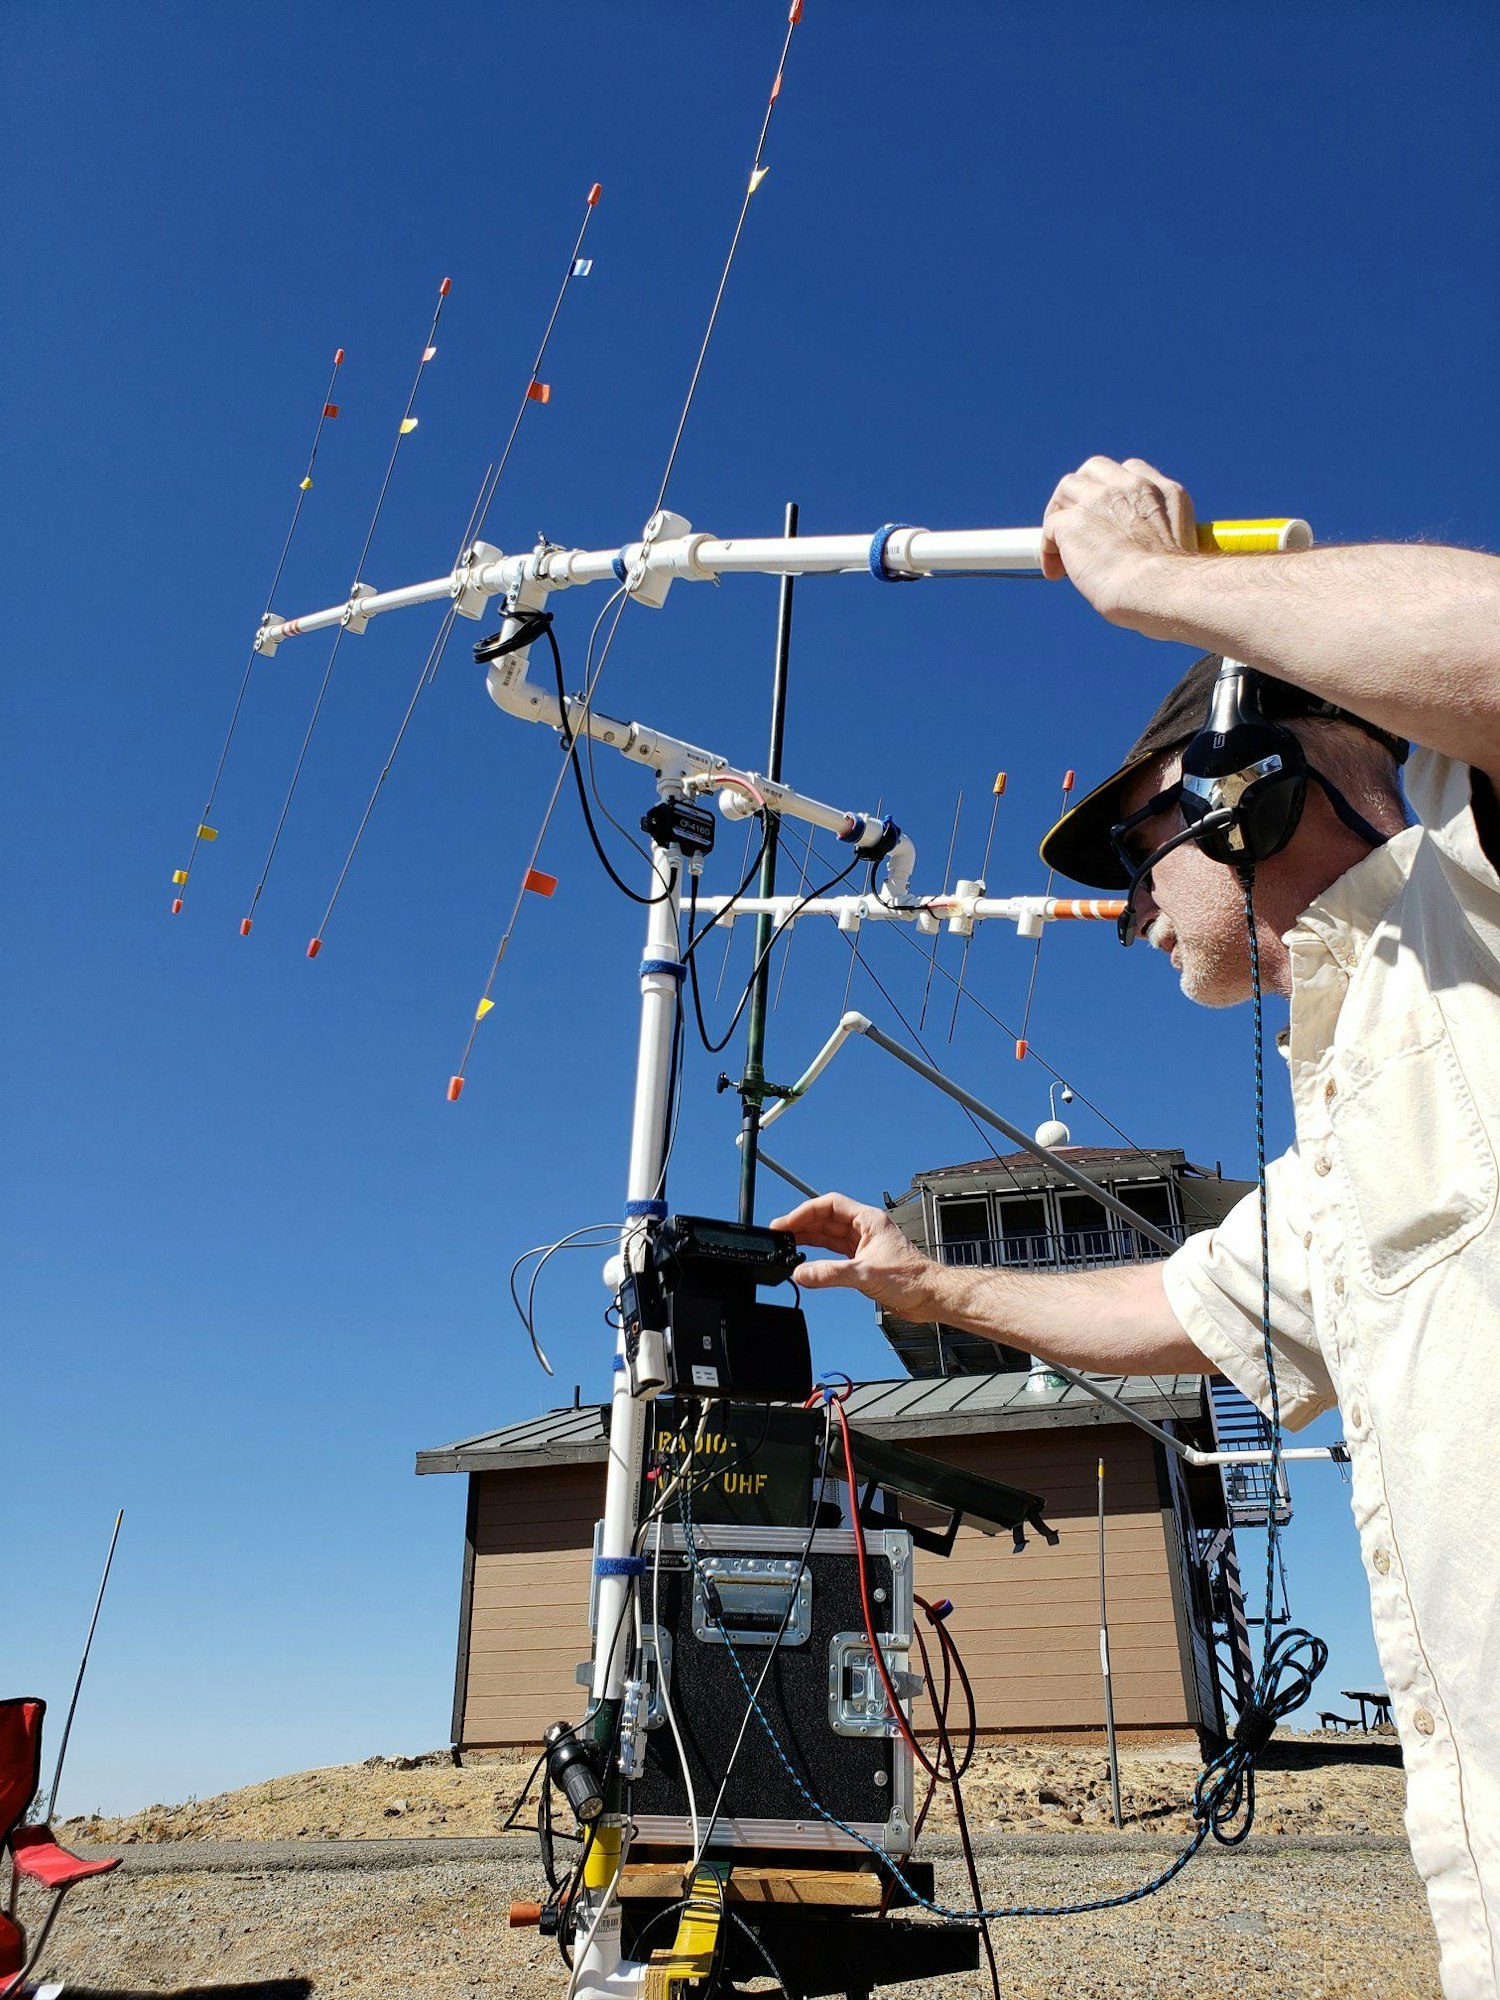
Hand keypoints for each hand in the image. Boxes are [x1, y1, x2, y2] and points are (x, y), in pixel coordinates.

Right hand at [770, 1193, 939, 1320]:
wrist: (930, 1296)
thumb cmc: (912, 1278)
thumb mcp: (866, 1274)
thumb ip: (830, 1274)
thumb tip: (802, 1273)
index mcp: (868, 1220)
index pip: (829, 1205)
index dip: (805, 1212)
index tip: (786, 1222)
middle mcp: (865, 1229)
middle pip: (826, 1219)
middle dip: (802, 1225)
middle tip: (780, 1234)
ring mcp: (864, 1244)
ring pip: (829, 1235)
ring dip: (808, 1239)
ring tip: (787, 1245)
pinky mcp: (863, 1261)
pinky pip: (835, 1252)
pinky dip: (819, 1255)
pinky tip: (807, 1261)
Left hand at [1040, 455, 1197, 628]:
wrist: (1159, 588)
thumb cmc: (1172, 583)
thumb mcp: (1182, 545)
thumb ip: (1158, 533)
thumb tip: (1138, 553)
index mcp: (1164, 491)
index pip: (1131, 470)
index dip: (1113, 490)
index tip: (1107, 514)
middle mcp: (1132, 487)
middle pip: (1094, 469)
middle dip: (1081, 492)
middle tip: (1077, 523)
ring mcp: (1100, 500)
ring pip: (1067, 488)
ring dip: (1059, 514)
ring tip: (1060, 547)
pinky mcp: (1074, 521)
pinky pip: (1050, 525)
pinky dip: (1048, 548)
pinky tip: (1056, 571)